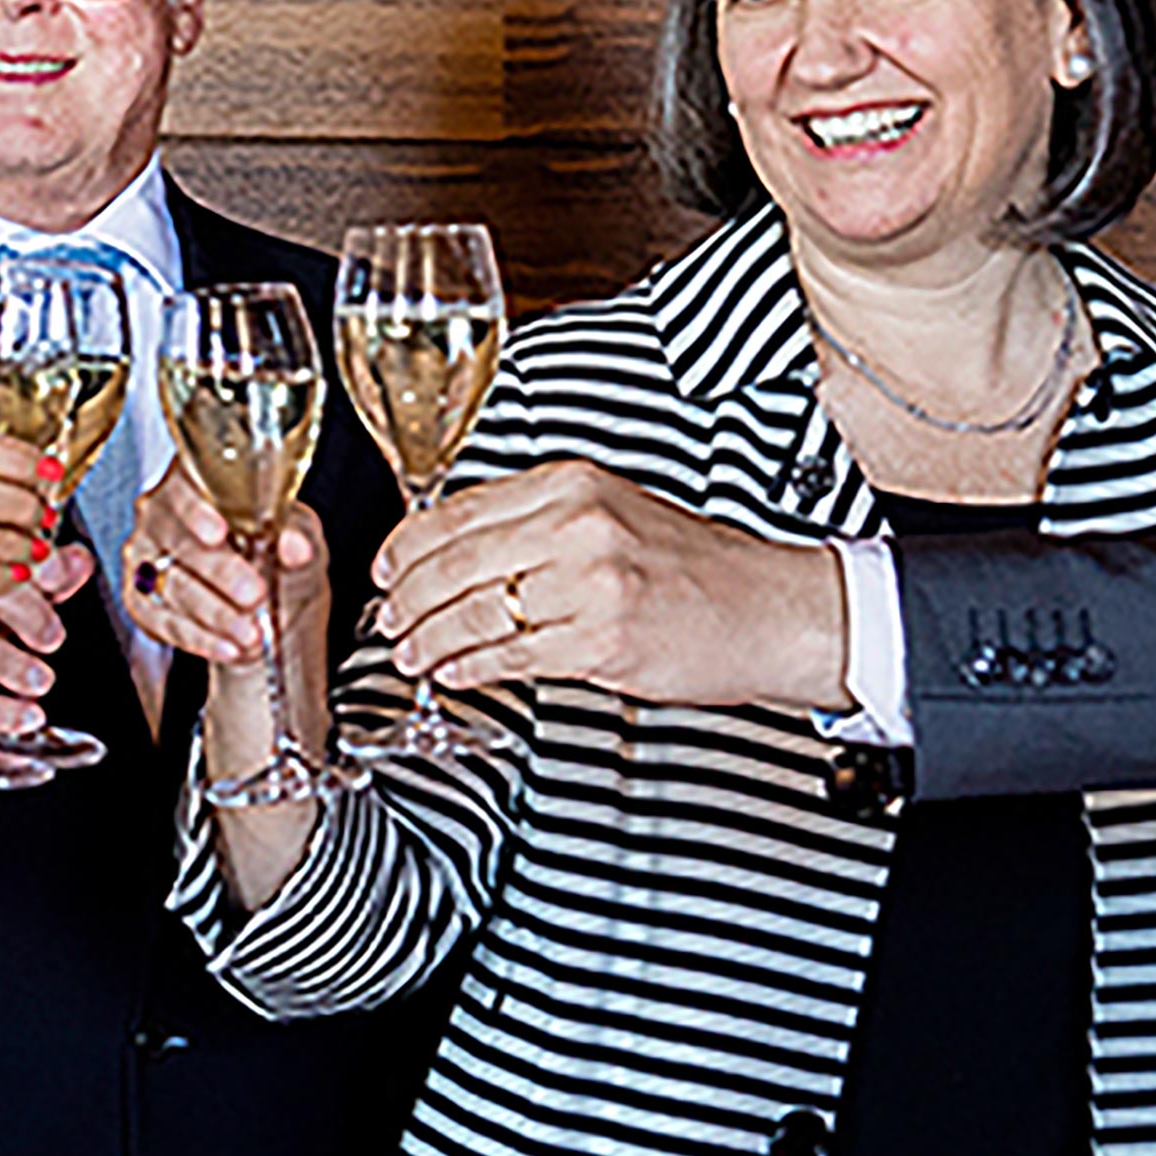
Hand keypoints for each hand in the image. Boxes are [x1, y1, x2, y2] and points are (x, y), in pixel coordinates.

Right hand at [124, 463, 326, 669]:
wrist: (263, 600)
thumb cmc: (274, 553)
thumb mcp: (299, 538)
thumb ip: (299, 538)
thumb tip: (295, 546)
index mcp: (197, 481)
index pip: (185, 487)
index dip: (197, 510)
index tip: (219, 533)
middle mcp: (160, 512)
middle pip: (179, 541)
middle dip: (219, 572)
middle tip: (254, 594)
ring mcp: (144, 555)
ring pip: (172, 585)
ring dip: (214, 614)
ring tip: (250, 634)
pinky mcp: (139, 597)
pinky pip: (161, 621)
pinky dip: (199, 639)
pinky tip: (228, 648)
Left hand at [366, 460, 849, 708]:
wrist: (770, 608)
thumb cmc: (693, 568)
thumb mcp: (612, 512)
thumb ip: (537, 521)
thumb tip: (454, 551)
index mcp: (571, 483)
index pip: (458, 511)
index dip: (406, 547)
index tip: (386, 570)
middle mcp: (577, 523)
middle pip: (453, 563)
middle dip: (406, 601)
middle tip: (390, 623)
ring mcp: (589, 582)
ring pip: (474, 612)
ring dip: (430, 640)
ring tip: (412, 654)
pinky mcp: (602, 639)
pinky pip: (511, 656)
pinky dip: (470, 667)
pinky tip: (454, 672)